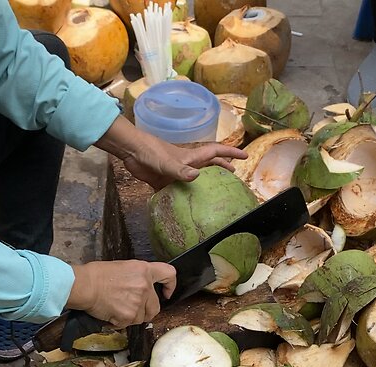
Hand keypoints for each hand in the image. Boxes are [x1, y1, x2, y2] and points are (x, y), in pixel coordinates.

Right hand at [66, 260, 176, 327]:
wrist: (85, 285)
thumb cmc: (97, 275)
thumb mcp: (123, 267)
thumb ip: (137, 277)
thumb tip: (142, 288)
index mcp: (144, 270)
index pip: (169, 274)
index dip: (170, 286)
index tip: (166, 293)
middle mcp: (145, 286)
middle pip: (155, 306)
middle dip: (146, 310)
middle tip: (133, 308)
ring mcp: (138, 302)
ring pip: (142, 317)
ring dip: (132, 317)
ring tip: (117, 308)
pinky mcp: (129, 315)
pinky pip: (129, 324)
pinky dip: (120, 322)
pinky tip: (111, 313)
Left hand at [123, 137, 247, 189]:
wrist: (131, 152)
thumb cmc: (150, 153)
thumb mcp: (167, 162)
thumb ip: (181, 170)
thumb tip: (196, 176)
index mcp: (191, 158)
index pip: (215, 153)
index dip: (230, 153)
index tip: (244, 156)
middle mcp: (185, 165)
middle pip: (208, 165)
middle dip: (222, 167)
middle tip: (234, 174)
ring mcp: (174, 173)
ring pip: (194, 178)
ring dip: (204, 183)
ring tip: (214, 192)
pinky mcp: (162, 181)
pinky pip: (175, 190)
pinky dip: (181, 196)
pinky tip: (185, 206)